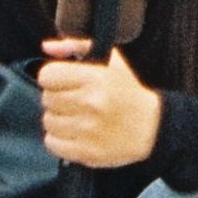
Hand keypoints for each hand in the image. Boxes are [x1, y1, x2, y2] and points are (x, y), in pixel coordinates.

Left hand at [39, 39, 164, 171]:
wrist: (150, 127)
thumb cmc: (127, 91)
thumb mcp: (110, 60)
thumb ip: (76, 45)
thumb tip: (46, 46)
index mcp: (95, 78)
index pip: (47, 76)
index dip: (53, 78)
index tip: (63, 82)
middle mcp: (90, 103)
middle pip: (47, 98)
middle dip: (57, 98)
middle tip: (74, 100)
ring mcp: (87, 129)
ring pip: (48, 121)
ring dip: (59, 118)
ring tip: (76, 116)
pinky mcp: (85, 151)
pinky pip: (51, 143)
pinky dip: (59, 138)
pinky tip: (74, 132)